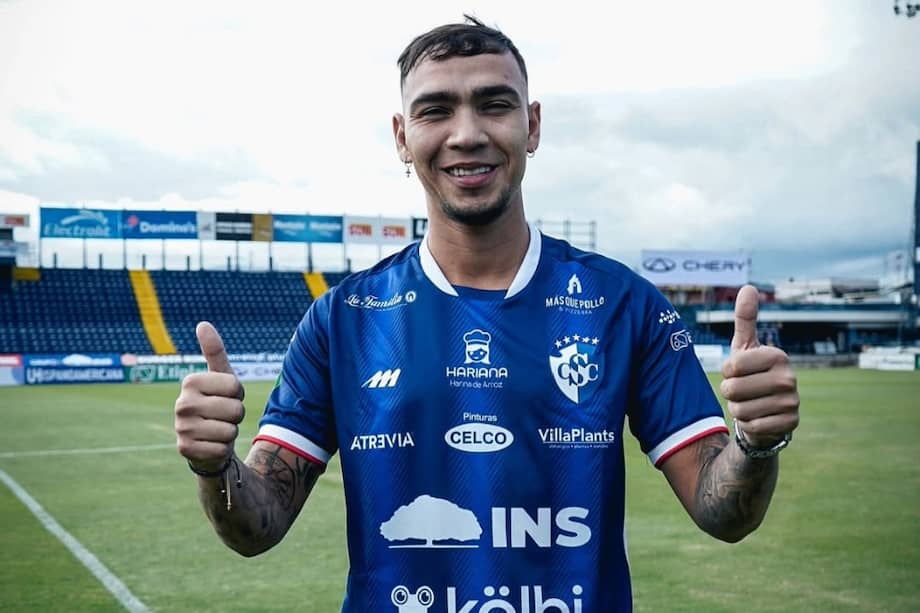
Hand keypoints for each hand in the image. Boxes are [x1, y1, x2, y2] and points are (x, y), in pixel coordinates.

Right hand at [175, 322, 245, 472]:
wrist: (207, 440)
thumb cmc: (218, 402)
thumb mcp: (220, 376)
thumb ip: (215, 351)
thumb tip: (203, 324)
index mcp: (190, 381)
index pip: (235, 386)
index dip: (238, 393)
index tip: (226, 395)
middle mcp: (181, 403)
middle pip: (235, 409)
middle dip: (236, 415)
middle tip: (223, 415)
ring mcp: (181, 427)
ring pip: (230, 430)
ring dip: (230, 432)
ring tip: (217, 428)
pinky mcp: (185, 449)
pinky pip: (221, 448)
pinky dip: (222, 448)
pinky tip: (211, 444)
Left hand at [720, 285, 798, 447]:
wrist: (766, 411)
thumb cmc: (750, 374)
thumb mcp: (745, 346)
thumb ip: (745, 318)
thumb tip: (748, 287)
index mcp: (777, 356)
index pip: (732, 366)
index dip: (727, 371)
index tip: (738, 371)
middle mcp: (789, 378)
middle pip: (733, 389)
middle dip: (730, 393)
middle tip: (743, 391)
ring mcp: (792, 402)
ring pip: (740, 410)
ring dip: (738, 409)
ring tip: (750, 403)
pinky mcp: (790, 424)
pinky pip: (752, 426)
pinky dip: (749, 425)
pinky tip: (759, 418)